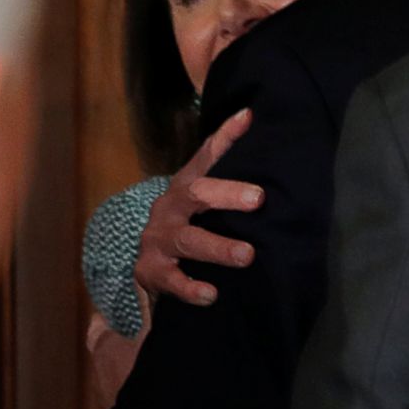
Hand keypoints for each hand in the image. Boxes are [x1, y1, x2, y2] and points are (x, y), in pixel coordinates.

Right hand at [134, 109, 262, 305]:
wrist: (150, 265)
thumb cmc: (187, 222)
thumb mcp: (202, 190)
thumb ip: (223, 155)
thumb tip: (249, 114)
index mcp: (185, 185)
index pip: (206, 156)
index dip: (225, 137)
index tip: (248, 120)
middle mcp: (169, 207)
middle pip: (196, 194)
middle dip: (226, 195)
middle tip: (259, 198)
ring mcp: (157, 239)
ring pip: (187, 240)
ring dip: (217, 247)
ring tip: (246, 255)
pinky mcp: (151, 271)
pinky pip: (170, 280)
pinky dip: (190, 288)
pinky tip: (211, 294)